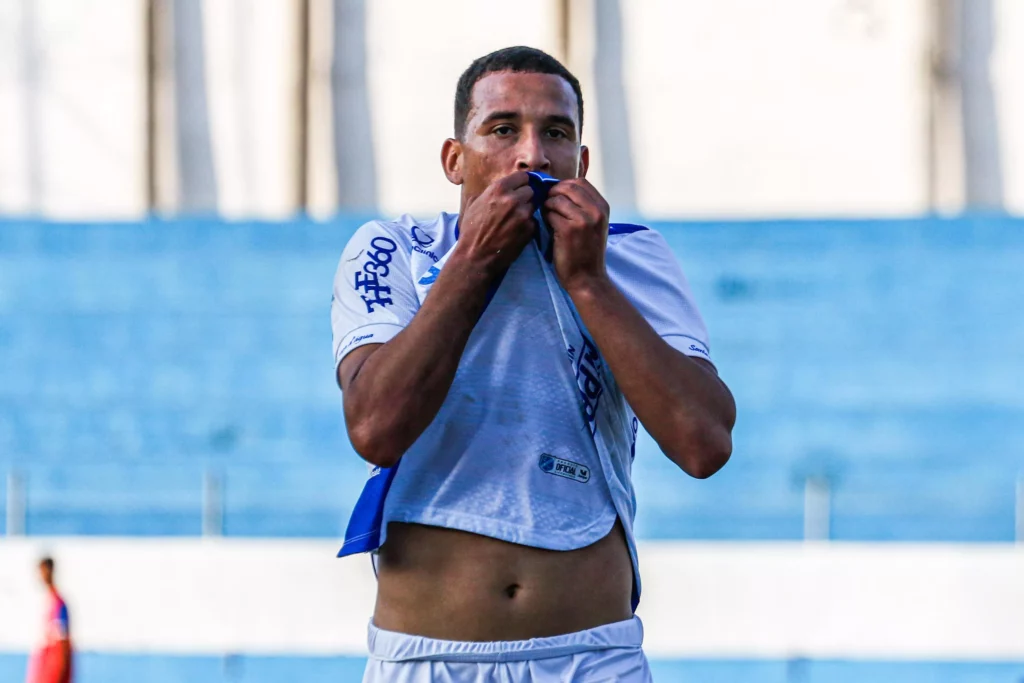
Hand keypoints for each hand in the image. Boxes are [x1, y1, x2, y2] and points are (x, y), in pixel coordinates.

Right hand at [455, 171, 536, 275]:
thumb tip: (498, 188)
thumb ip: (488, 192)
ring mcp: (523, 214)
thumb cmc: (472, 231)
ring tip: (514, 221)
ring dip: (527, 211)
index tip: (520, 188)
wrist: (476, 256)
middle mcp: (513, 199)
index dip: (521, 183)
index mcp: (498, 189)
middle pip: (530, 190)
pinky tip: (516, 232)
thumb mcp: (474, 204)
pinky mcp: (529, 229)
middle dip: (525, 197)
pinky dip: (528, 226)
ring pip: (534, 205)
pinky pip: (534, 221)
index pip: (523, 176)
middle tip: (516, 207)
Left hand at [542, 178, 610, 292]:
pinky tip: (547, 226)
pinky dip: (545, 217)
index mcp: (603, 207)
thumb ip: (583, 206)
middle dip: (553, 193)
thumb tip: (559, 188)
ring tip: (548, 216)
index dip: (564, 185)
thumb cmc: (586, 251)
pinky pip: (550, 213)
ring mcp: (583, 220)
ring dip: (547, 205)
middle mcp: (596, 211)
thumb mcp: (594, 224)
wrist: (588, 278)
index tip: (557, 195)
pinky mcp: (568, 230)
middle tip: (548, 204)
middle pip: (568, 187)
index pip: (581, 182)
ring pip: (557, 199)